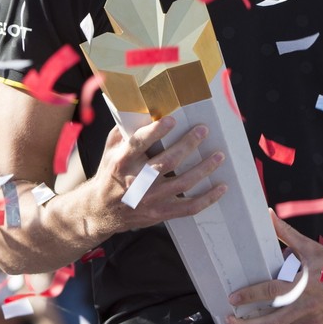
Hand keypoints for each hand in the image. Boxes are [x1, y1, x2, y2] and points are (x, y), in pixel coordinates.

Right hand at [83, 116, 226, 239]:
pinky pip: (188, 207)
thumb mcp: (110, 150)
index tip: (172, 120)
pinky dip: (207, 199)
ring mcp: (150, 199)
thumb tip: (144, 111)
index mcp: (122, 162)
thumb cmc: (110, 174)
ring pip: (183, 183)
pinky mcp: (160, 212)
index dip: (156, 131)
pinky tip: (220, 187)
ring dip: (204, 169)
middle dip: (188, 144)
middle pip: (167, 162)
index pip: (139, 143)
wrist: (102, 210)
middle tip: (203, 130)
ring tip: (218, 155)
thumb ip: (125, 131)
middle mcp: (136, 181)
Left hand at [224, 213, 322, 323]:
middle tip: (230, 323)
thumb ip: (286, 233)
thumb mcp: (311, 247)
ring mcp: (312, 322)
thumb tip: (268, 214)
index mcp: (303, 285)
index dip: (249, 296)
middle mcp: (307, 307)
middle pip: (271, 323)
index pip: (270, 292)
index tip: (232, 298)